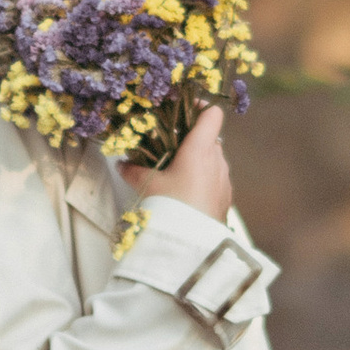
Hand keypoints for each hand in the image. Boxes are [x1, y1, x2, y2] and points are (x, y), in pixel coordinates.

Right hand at [125, 104, 231, 225]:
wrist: (192, 242)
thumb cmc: (171, 207)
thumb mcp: (148, 186)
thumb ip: (134, 171)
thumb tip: (122, 164)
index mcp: (200, 148)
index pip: (212, 114)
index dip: (200, 107)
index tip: (185, 110)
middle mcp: (217, 159)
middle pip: (211, 138)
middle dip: (193, 140)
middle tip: (172, 148)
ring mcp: (225, 179)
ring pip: (214, 159)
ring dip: (199, 161)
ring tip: (178, 174)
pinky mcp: (226, 197)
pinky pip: (217, 179)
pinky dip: (205, 180)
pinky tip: (188, 194)